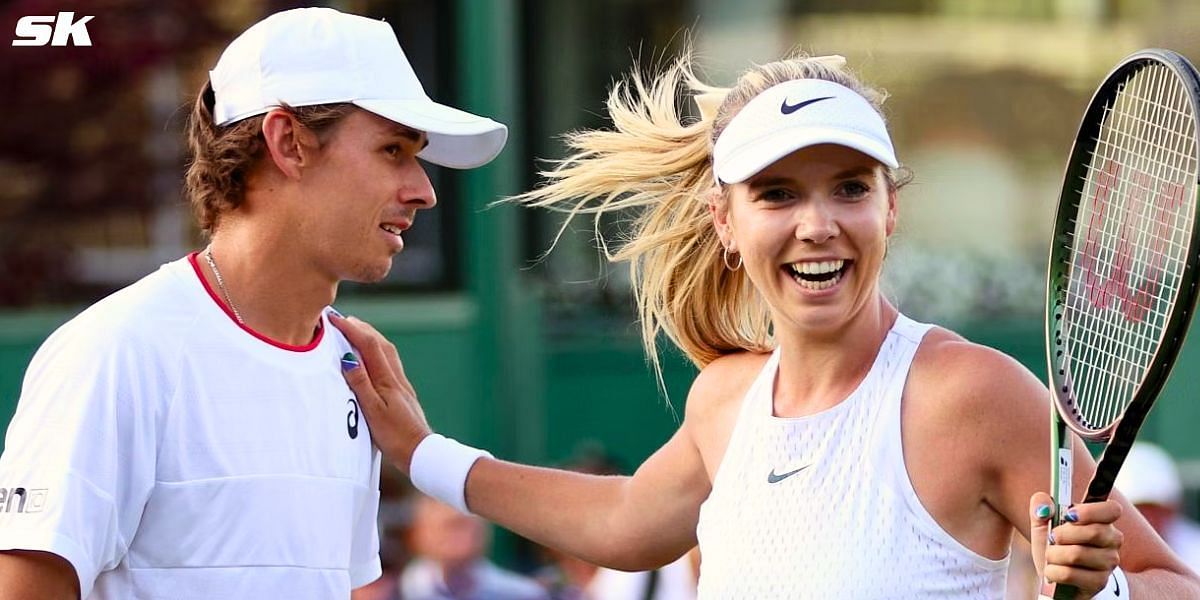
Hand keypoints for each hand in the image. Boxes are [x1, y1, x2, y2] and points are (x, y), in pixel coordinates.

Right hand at [330, 313, 431, 472]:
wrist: (421, 452)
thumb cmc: (395, 436)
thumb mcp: (372, 411)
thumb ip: (360, 384)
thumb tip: (347, 357)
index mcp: (387, 380)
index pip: (368, 345)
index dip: (351, 329)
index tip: (333, 318)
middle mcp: (396, 378)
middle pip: (380, 343)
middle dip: (361, 328)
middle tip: (342, 320)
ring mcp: (401, 385)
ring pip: (386, 352)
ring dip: (370, 338)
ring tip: (355, 332)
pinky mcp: (402, 394)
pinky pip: (389, 364)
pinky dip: (377, 353)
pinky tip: (371, 359)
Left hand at [1029, 492, 1123, 598]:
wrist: (1054, 576)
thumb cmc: (1053, 545)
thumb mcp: (1043, 523)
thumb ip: (1041, 506)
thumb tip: (1043, 507)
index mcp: (1102, 521)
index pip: (1112, 510)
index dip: (1091, 511)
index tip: (1069, 514)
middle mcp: (1112, 541)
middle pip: (1094, 532)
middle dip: (1063, 535)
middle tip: (1052, 538)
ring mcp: (1108, 562)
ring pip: (1077, 554)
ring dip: (1054, 555)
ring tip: (1051, 556)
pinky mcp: (1099, 582)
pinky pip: (1070, 574)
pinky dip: (1053, 571)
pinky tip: (1053, 571)